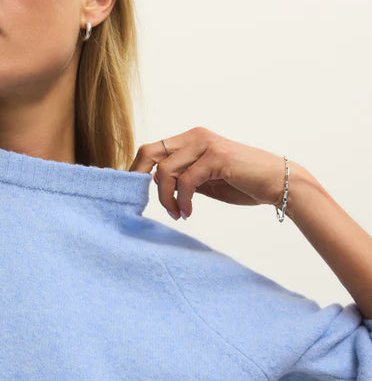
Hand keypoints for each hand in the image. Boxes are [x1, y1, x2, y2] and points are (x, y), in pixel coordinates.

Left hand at [128, 126, 289, 220]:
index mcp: (190, 139)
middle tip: (144, 205)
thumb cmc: (241, 183)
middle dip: (140, 181)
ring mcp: (205, 144)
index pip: (151, 150)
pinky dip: (181, 201)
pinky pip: (185, 181)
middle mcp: (195, 136)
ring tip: (177, 213)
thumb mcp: (203, 181)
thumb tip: (154, 182)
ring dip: (165, 198)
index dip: (137, 172)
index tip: (136, 196)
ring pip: (165, 171)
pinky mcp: (216, 157)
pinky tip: (187, 213)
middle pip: (149, 153)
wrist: (275, 183)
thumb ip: (181, 178)